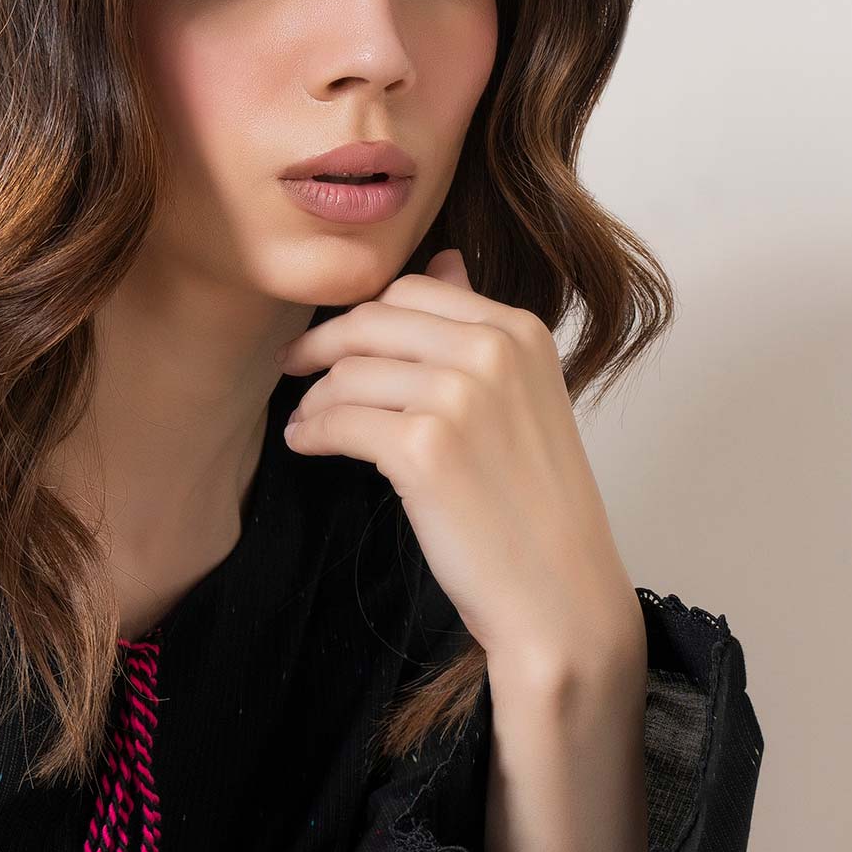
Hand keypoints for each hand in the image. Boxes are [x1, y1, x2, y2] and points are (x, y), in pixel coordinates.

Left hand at [276, 251, 640, 675]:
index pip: (416, 290)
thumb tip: (445, 259)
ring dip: (315, 397)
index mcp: (520, 331)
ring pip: (350, 371)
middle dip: (324, 344)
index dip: (364, 315)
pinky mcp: (423, 449)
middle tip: (293, 368)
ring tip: (307, 422)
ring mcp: (459, 397)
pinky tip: (306, 443)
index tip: (336, 341)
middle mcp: (493, 352)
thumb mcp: (525, 396)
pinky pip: (339, 420)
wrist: (558, 592)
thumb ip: (479, 330)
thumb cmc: (536, 505)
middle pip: (374, 319)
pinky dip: (311, 431)